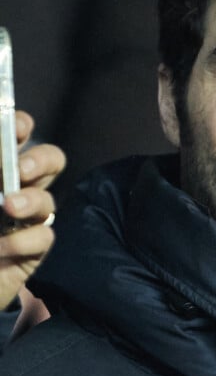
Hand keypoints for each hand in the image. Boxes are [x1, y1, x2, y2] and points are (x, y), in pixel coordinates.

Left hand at [0, 111, 65, 309]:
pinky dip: (22, 240)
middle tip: (21, 171)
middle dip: (40, 160)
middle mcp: (15, 188)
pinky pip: (43, 237)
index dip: (19, 125)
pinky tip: (0, 247)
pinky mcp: (32, 250)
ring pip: (48, 201)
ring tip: (8, 208)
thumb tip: (1, 175)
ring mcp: (26, 219)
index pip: (18, 134)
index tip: (15, 129)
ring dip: (30, 201)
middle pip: (50, 161)